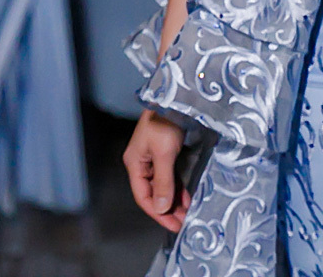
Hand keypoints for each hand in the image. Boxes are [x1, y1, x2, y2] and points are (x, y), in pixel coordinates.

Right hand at [124, 110, 187, 232]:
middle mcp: (142, 163)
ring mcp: (153, 158)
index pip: (143, 196)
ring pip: (162, 186)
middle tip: (183, 222)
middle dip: (167, 209)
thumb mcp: (165, 154)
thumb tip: (161, 208)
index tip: (174, 225)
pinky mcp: (165, 153)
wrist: (176, 97)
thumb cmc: (166, 122)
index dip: (158, 213)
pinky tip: (187, 196)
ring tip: (187, 213)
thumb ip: (163, 182)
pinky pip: (169, 176)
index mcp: (135, 163)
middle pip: (152, 193)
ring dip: (174, 200)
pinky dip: (178, 187)